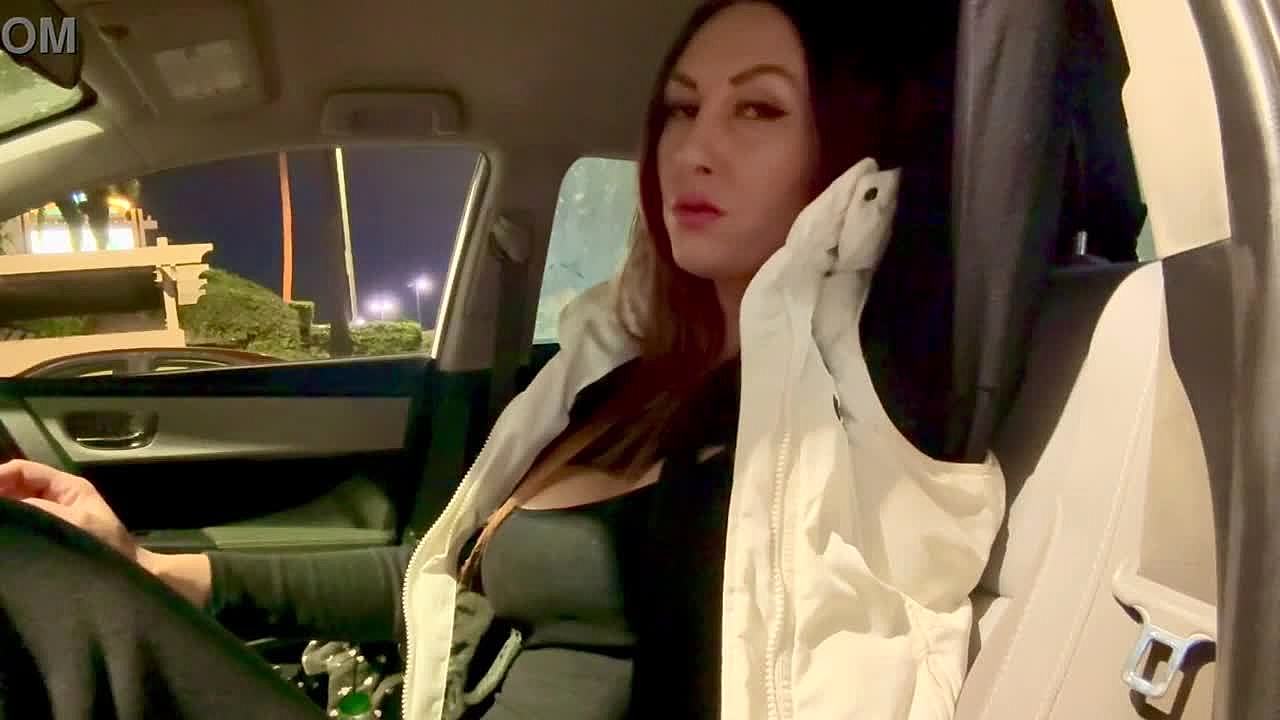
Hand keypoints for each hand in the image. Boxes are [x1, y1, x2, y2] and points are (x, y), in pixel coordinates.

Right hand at [0, 459, 140, 562]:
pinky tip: (2, 540)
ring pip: (14, 511)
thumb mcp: (77, 521)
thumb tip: (7, 507)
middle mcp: (53, 500)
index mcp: (65, 488)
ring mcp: (48, 521)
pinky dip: (7, 532)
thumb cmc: (108, 547)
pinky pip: (19, 532)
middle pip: (12, 489)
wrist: (128, 579)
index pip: (21, 471)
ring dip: (3, 517)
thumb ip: (39, 509)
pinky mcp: (44, 542)